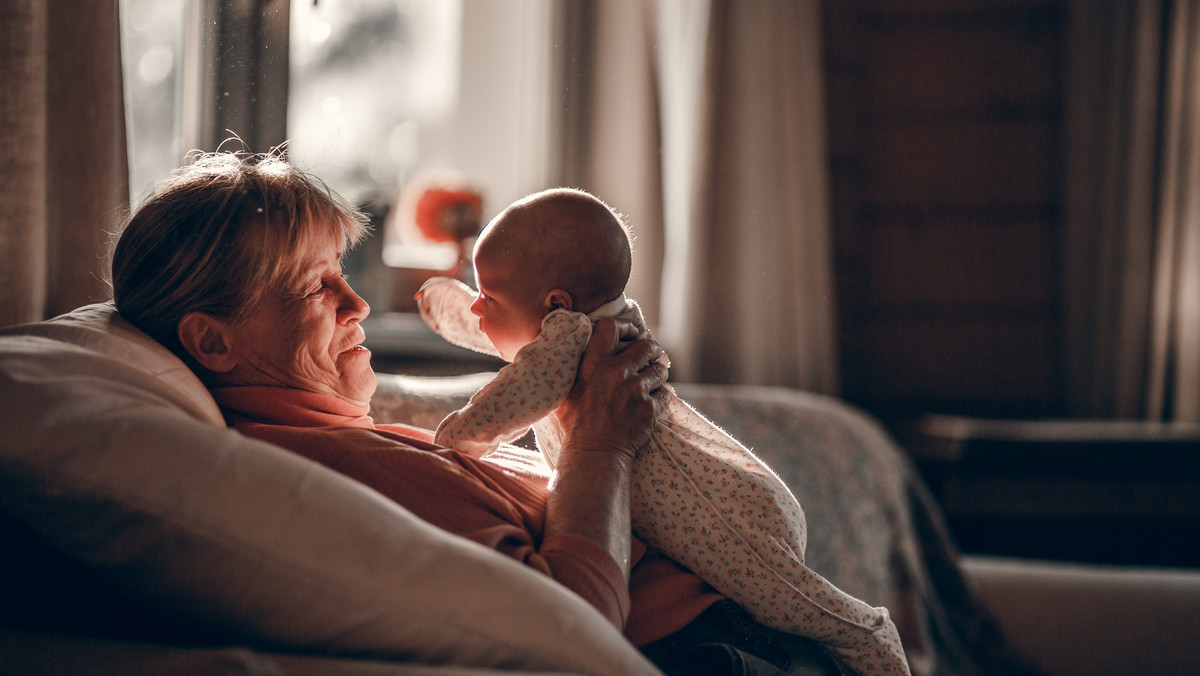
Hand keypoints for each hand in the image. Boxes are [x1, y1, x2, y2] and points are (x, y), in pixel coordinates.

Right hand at [555, 317, 669, 462]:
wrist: (594, 454)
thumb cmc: (576, 424)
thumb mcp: (566, 391)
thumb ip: (577, 369)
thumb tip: (578, 351)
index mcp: (593, 364)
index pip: (611, 327)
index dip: (626, 325)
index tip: (633, 331)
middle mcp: (615, 372)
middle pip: (646, 345)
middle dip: (653, 349)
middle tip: (654, 354)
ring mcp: (635, 390)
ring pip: (659, 370)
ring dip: (659, 373)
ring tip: (654, 379)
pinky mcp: (649, 408)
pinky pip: (665, 394)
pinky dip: (661, 397)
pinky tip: (653, 402)